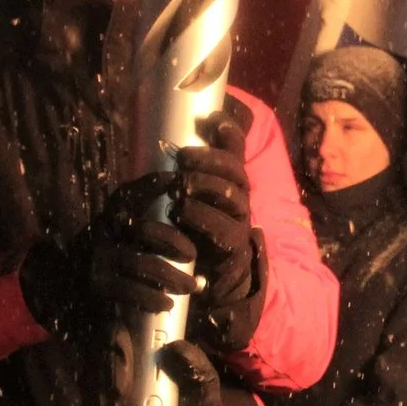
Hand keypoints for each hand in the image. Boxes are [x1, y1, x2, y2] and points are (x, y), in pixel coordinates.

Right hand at [19, 172, 200, 335]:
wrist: (70, 289)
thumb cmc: (112, 253)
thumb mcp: (124, 225)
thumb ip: (146, 199)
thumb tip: (177, 179)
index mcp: (111, 215)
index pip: (131, 194)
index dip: (155, 184)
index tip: (178, 184)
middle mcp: (104, 233)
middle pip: (144, 230)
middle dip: (174, 242)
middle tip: (192, 256)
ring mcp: (99, 260)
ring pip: (141, 263)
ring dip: (171, 276)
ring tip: (190, 286)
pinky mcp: (98, 286)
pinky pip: (129, 291)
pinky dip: (152, 298)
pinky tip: (167, 304)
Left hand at [173, 101, 263, 347]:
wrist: (212, 287)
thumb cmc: (193, 238)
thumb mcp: (186, 204)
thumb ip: (182, 178)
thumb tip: (166, 150)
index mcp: (230, 186)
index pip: (236, 153)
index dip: (229, 134)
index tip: (212, 118)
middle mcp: (240, 202)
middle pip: (236, 172)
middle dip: (213, 160)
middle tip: (185, 157)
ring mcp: (239, 226)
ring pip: (234, 197)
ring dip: (208, 186)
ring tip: (182, 183)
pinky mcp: (232, 251)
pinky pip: (223, 231)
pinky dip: (201, 218)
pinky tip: (181, 211)